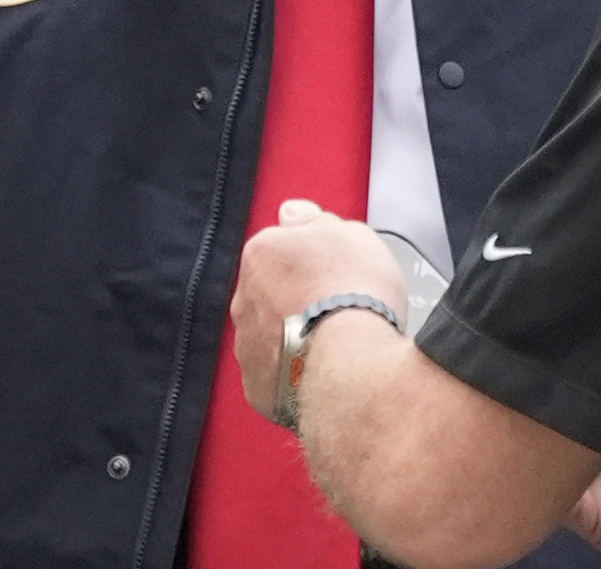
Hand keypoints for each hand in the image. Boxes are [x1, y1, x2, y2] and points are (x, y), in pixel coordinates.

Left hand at [228, 199, 407, 416]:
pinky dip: (296, 377)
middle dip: (299, 302)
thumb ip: (315, 221)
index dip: (313, 265)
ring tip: (336, 351)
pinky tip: (325, 376)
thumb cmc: (355, 295)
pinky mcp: (257, 385)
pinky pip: (276, 377)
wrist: (351, 363)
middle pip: (272, 295)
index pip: (281, 252)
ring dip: (296, 340)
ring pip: (271, 337)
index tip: (335, 277)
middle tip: (338, 313)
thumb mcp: (352, 234)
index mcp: (262, 253)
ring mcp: (247, 344)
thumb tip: (293, 214)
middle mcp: (245, 298)